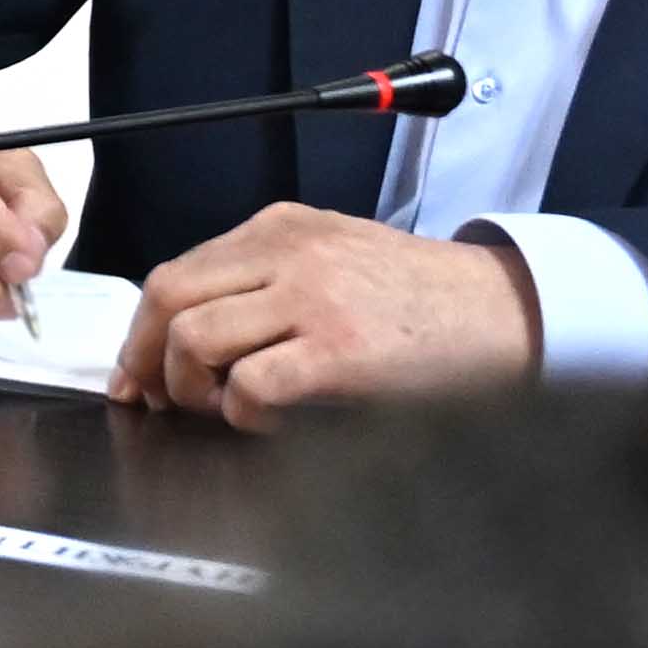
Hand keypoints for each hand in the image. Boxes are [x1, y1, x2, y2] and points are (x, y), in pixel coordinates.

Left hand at [109, 206, 538, 430]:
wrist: (513, 313)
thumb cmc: (424, 297)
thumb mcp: (335, 256)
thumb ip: (263, 279)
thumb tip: (184, 337)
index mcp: (280, 228)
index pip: (174, 273)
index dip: (142, 332)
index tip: (135, 373)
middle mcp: (287, 253)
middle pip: (167, 299)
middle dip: (147, 360)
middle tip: (161, 400)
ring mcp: (313, 300)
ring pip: (194, 340)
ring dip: (193, 389)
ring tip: (226, 408)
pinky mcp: (340, 352)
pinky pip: (251, 386)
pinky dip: (244, 414)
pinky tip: (272, 420)